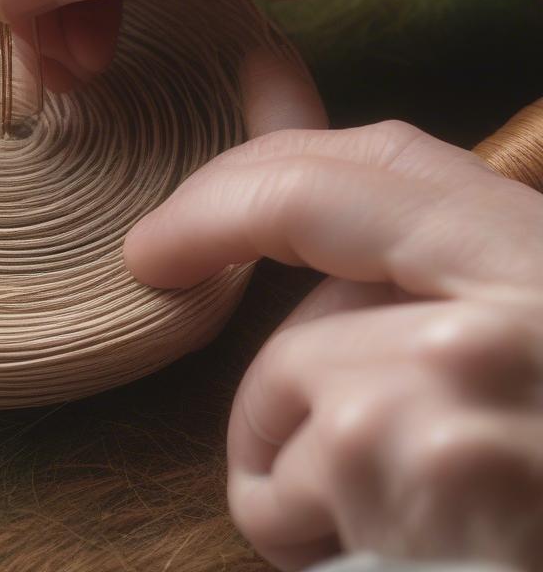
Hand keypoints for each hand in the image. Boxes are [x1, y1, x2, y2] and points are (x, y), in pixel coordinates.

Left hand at [124, 121, 542, 570]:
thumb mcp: (522, 339)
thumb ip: (427, 263)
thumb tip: (300, 146)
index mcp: (537, 261)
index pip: (388, 155)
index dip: (280, 138)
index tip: (213, 129)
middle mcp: (505, 298)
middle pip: (302, 205)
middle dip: (209, 221)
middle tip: (154, 252)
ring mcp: (447, 373)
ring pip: (279, 367)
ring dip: (282, 442)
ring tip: (366, 506)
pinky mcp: (392, 461)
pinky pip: (271, 479)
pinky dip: (288, 523)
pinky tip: (367, 552)